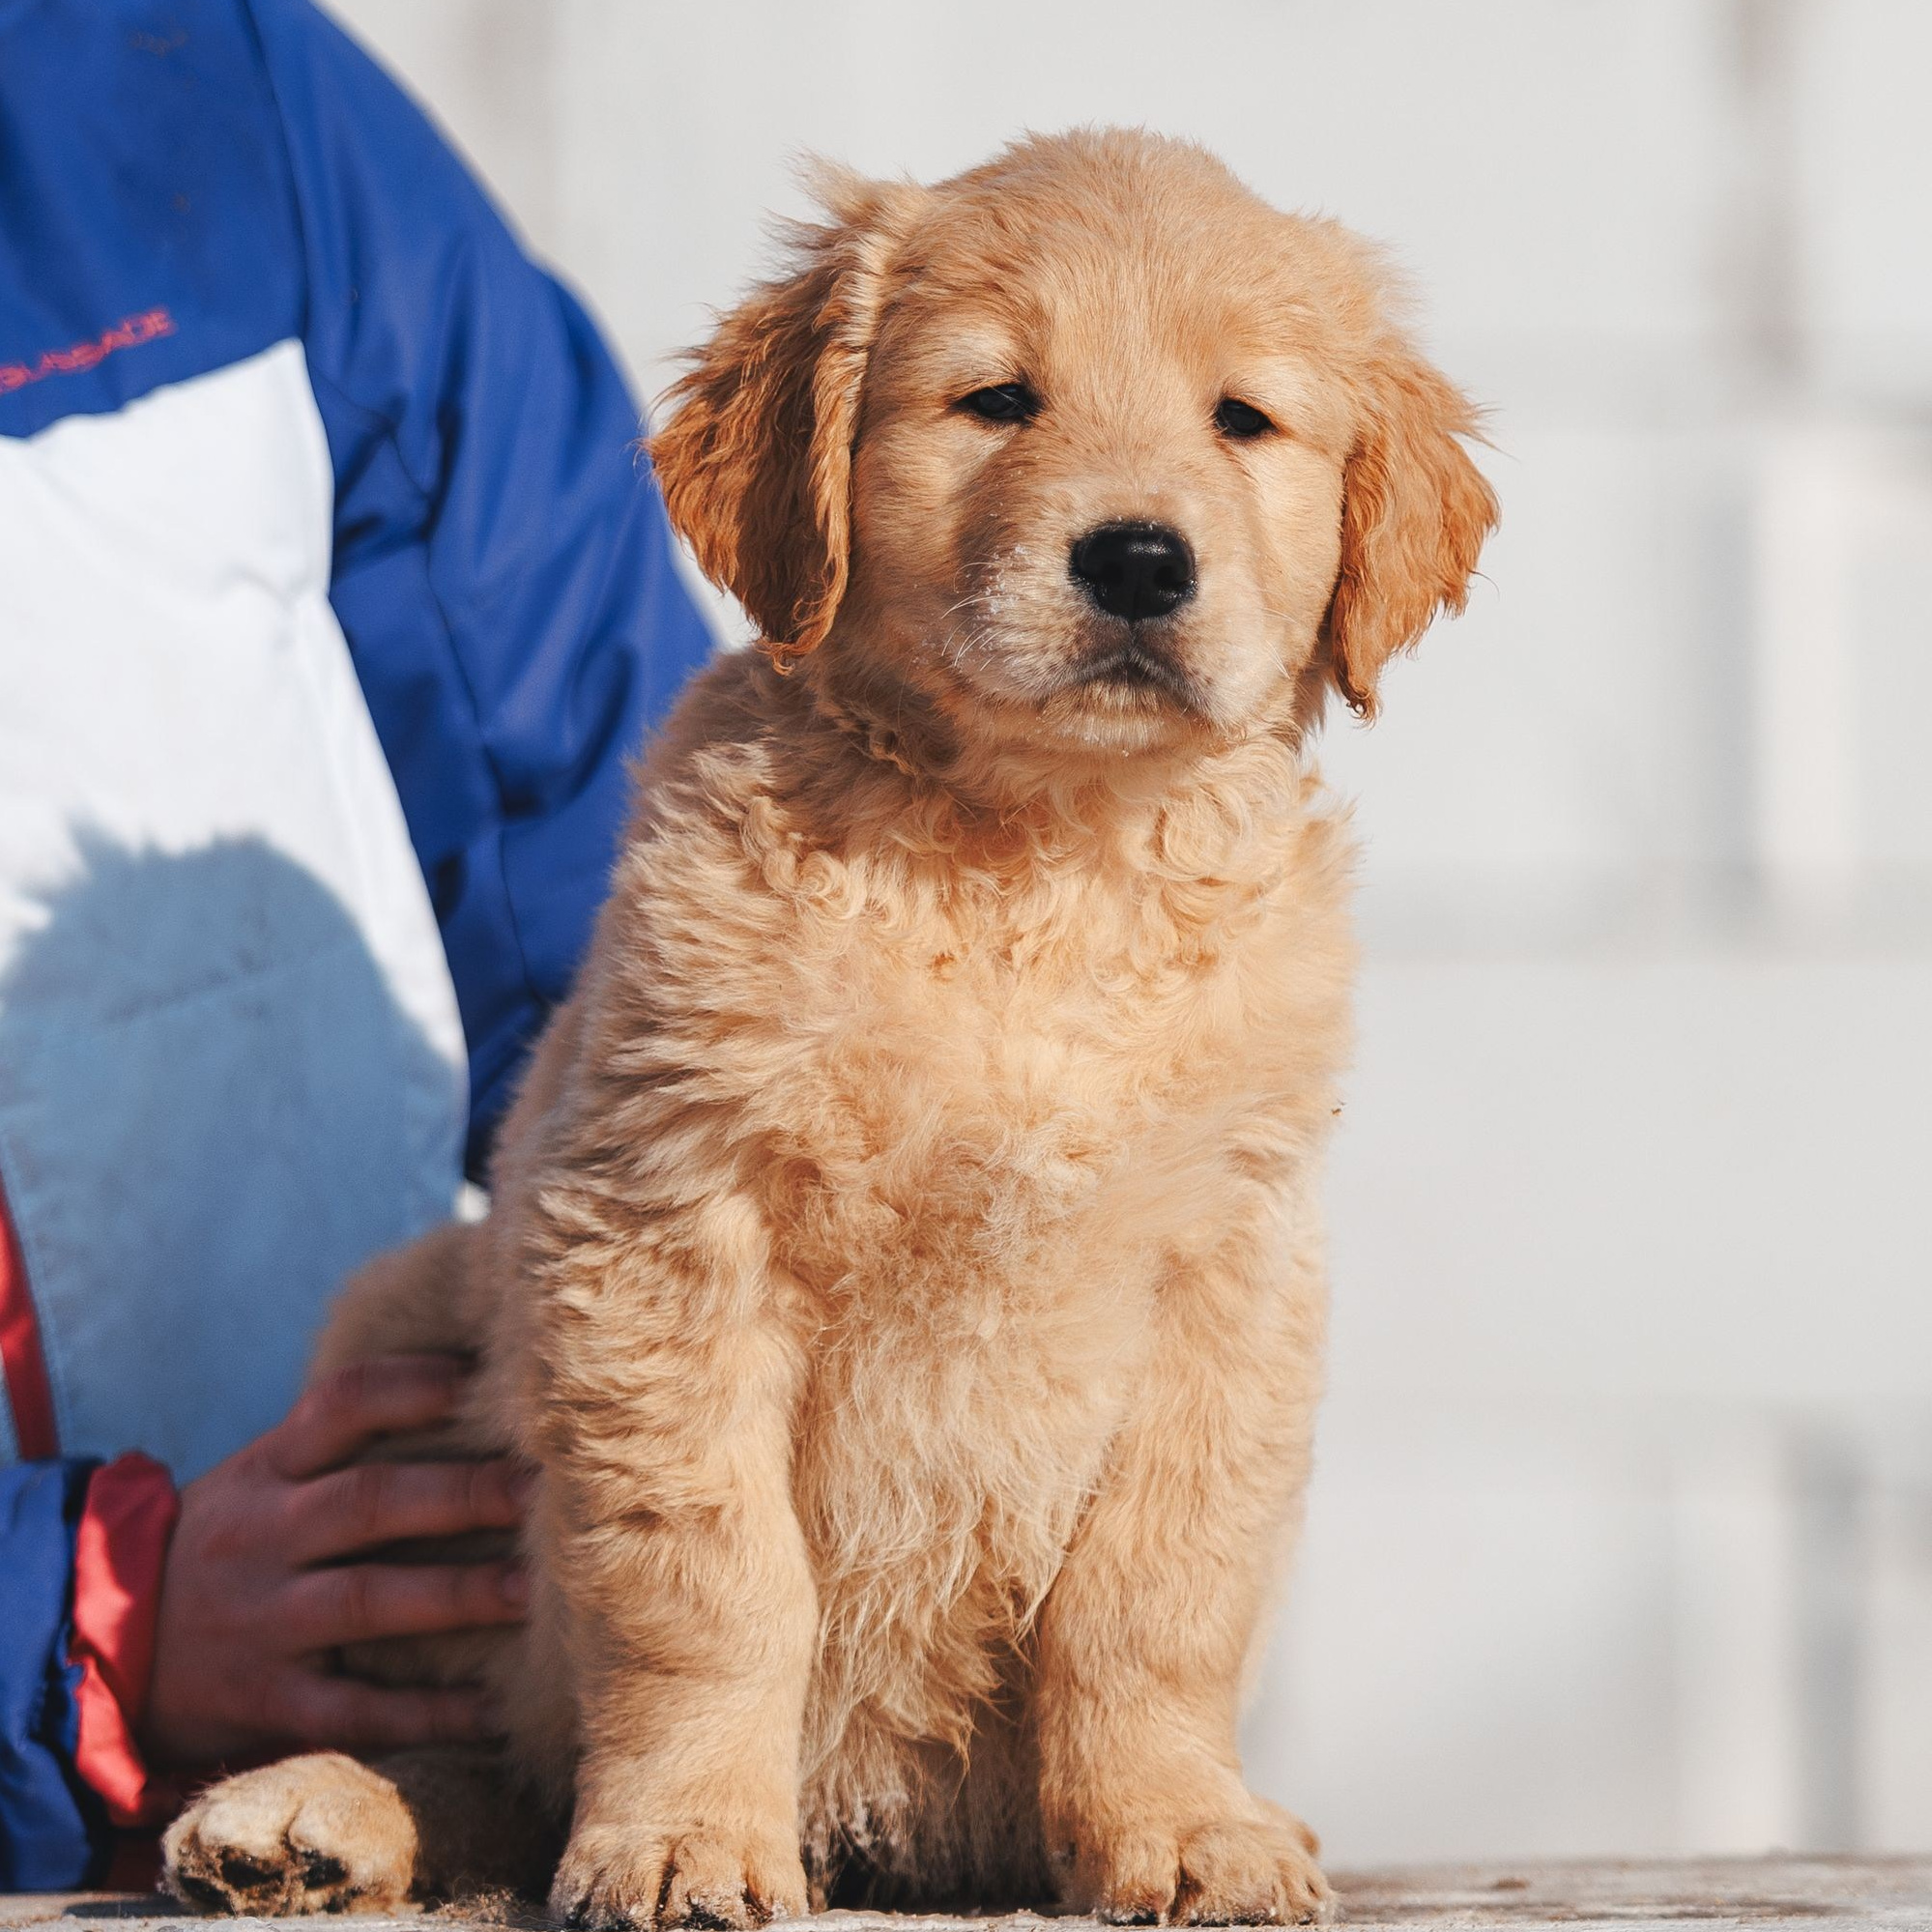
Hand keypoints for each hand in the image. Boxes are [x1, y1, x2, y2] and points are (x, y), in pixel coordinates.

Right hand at [142, 1354, 530, 1769]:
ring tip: (536, 1591)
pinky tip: (490, 1708)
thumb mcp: (258, 1480)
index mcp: (266, 1470)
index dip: (417, 1385)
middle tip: (544, 1491)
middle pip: (371, 1501)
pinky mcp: (261, 1702)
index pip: (343, 1403)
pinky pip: (351, 1709)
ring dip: (459, 1596)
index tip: (492, 1380)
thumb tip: (472, 1385)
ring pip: (367, 1601)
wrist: (103, 1653)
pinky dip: (424, 1713)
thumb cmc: (227, 1547)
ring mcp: (258, 1621)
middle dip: (464, 1493)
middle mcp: (261, 1536)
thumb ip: (342, 1446)